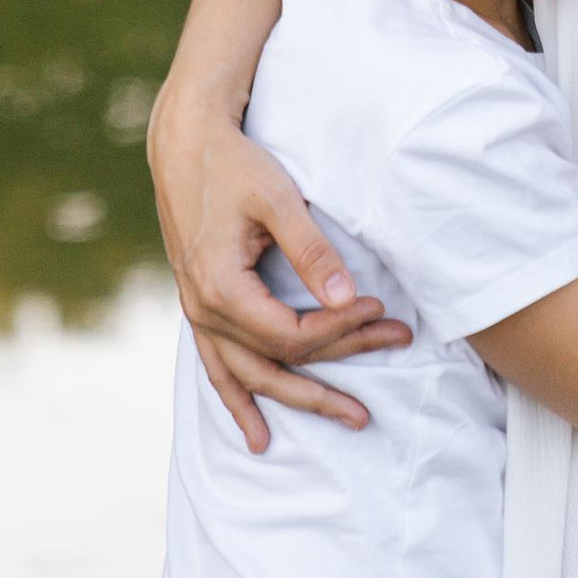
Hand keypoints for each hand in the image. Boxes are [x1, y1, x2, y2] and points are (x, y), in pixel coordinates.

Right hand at [149, 81, 410, 453]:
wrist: (185, 143)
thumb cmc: (235, 164)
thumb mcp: (277, 199)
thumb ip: (311, 251)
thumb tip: (348, 299)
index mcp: (221, 288)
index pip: (292, 334)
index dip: (341, 330)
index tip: (381, 309)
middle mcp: (204, 311)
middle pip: (278, 361)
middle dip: (336, 372)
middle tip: (391, 359)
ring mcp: (198, 313)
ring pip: (251, 375)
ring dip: (300, 398)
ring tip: (348, 417)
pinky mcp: (200, 306)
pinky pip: (219, 368)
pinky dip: (240, 401)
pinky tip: (258, 434)